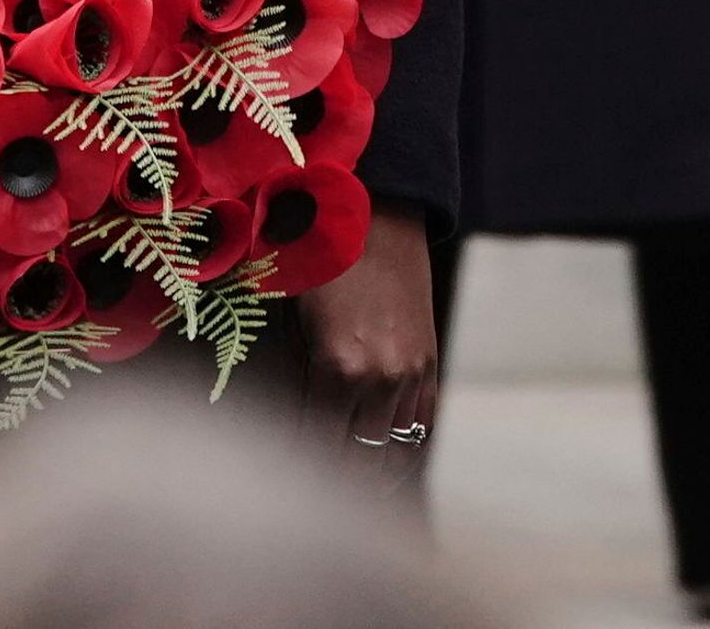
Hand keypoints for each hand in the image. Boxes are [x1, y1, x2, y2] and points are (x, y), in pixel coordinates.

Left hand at [296, 202, 439, 474]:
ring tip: (346, 486)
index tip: (280, 481)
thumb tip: (296, 432)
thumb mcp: (295, 325)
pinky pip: (419, 425)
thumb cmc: (320, 264)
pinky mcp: (429, 365)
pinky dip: (400, 447)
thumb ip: (298, 384)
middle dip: (331, 481)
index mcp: (337, 368)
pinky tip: (380, 457)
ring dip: (368, 472)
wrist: (376, 218)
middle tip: (309, 491)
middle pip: (357, 463)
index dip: (295, 468)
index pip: (314, 447)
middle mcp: (379, 378)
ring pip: (392, 454)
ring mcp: (410, 374)